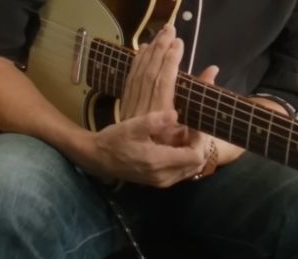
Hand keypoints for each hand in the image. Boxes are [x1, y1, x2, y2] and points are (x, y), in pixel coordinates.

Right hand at [79, 110, 208, 186]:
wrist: (97, 158)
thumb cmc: (115, 140)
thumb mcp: (133, 126)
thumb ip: (155, 121)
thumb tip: (176, 114)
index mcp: (159, 162)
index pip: (195, 157)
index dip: (200, 141)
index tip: (195, 126)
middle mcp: (163, 176)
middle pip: (196, 165)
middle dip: (199, 147)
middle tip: (193, 129)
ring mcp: (161, 182)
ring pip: (190, 170)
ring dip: (192, 153)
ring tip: (185, 135)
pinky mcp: (158, 182)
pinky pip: (180, 173)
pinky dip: (184, 159)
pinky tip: (176, 145)